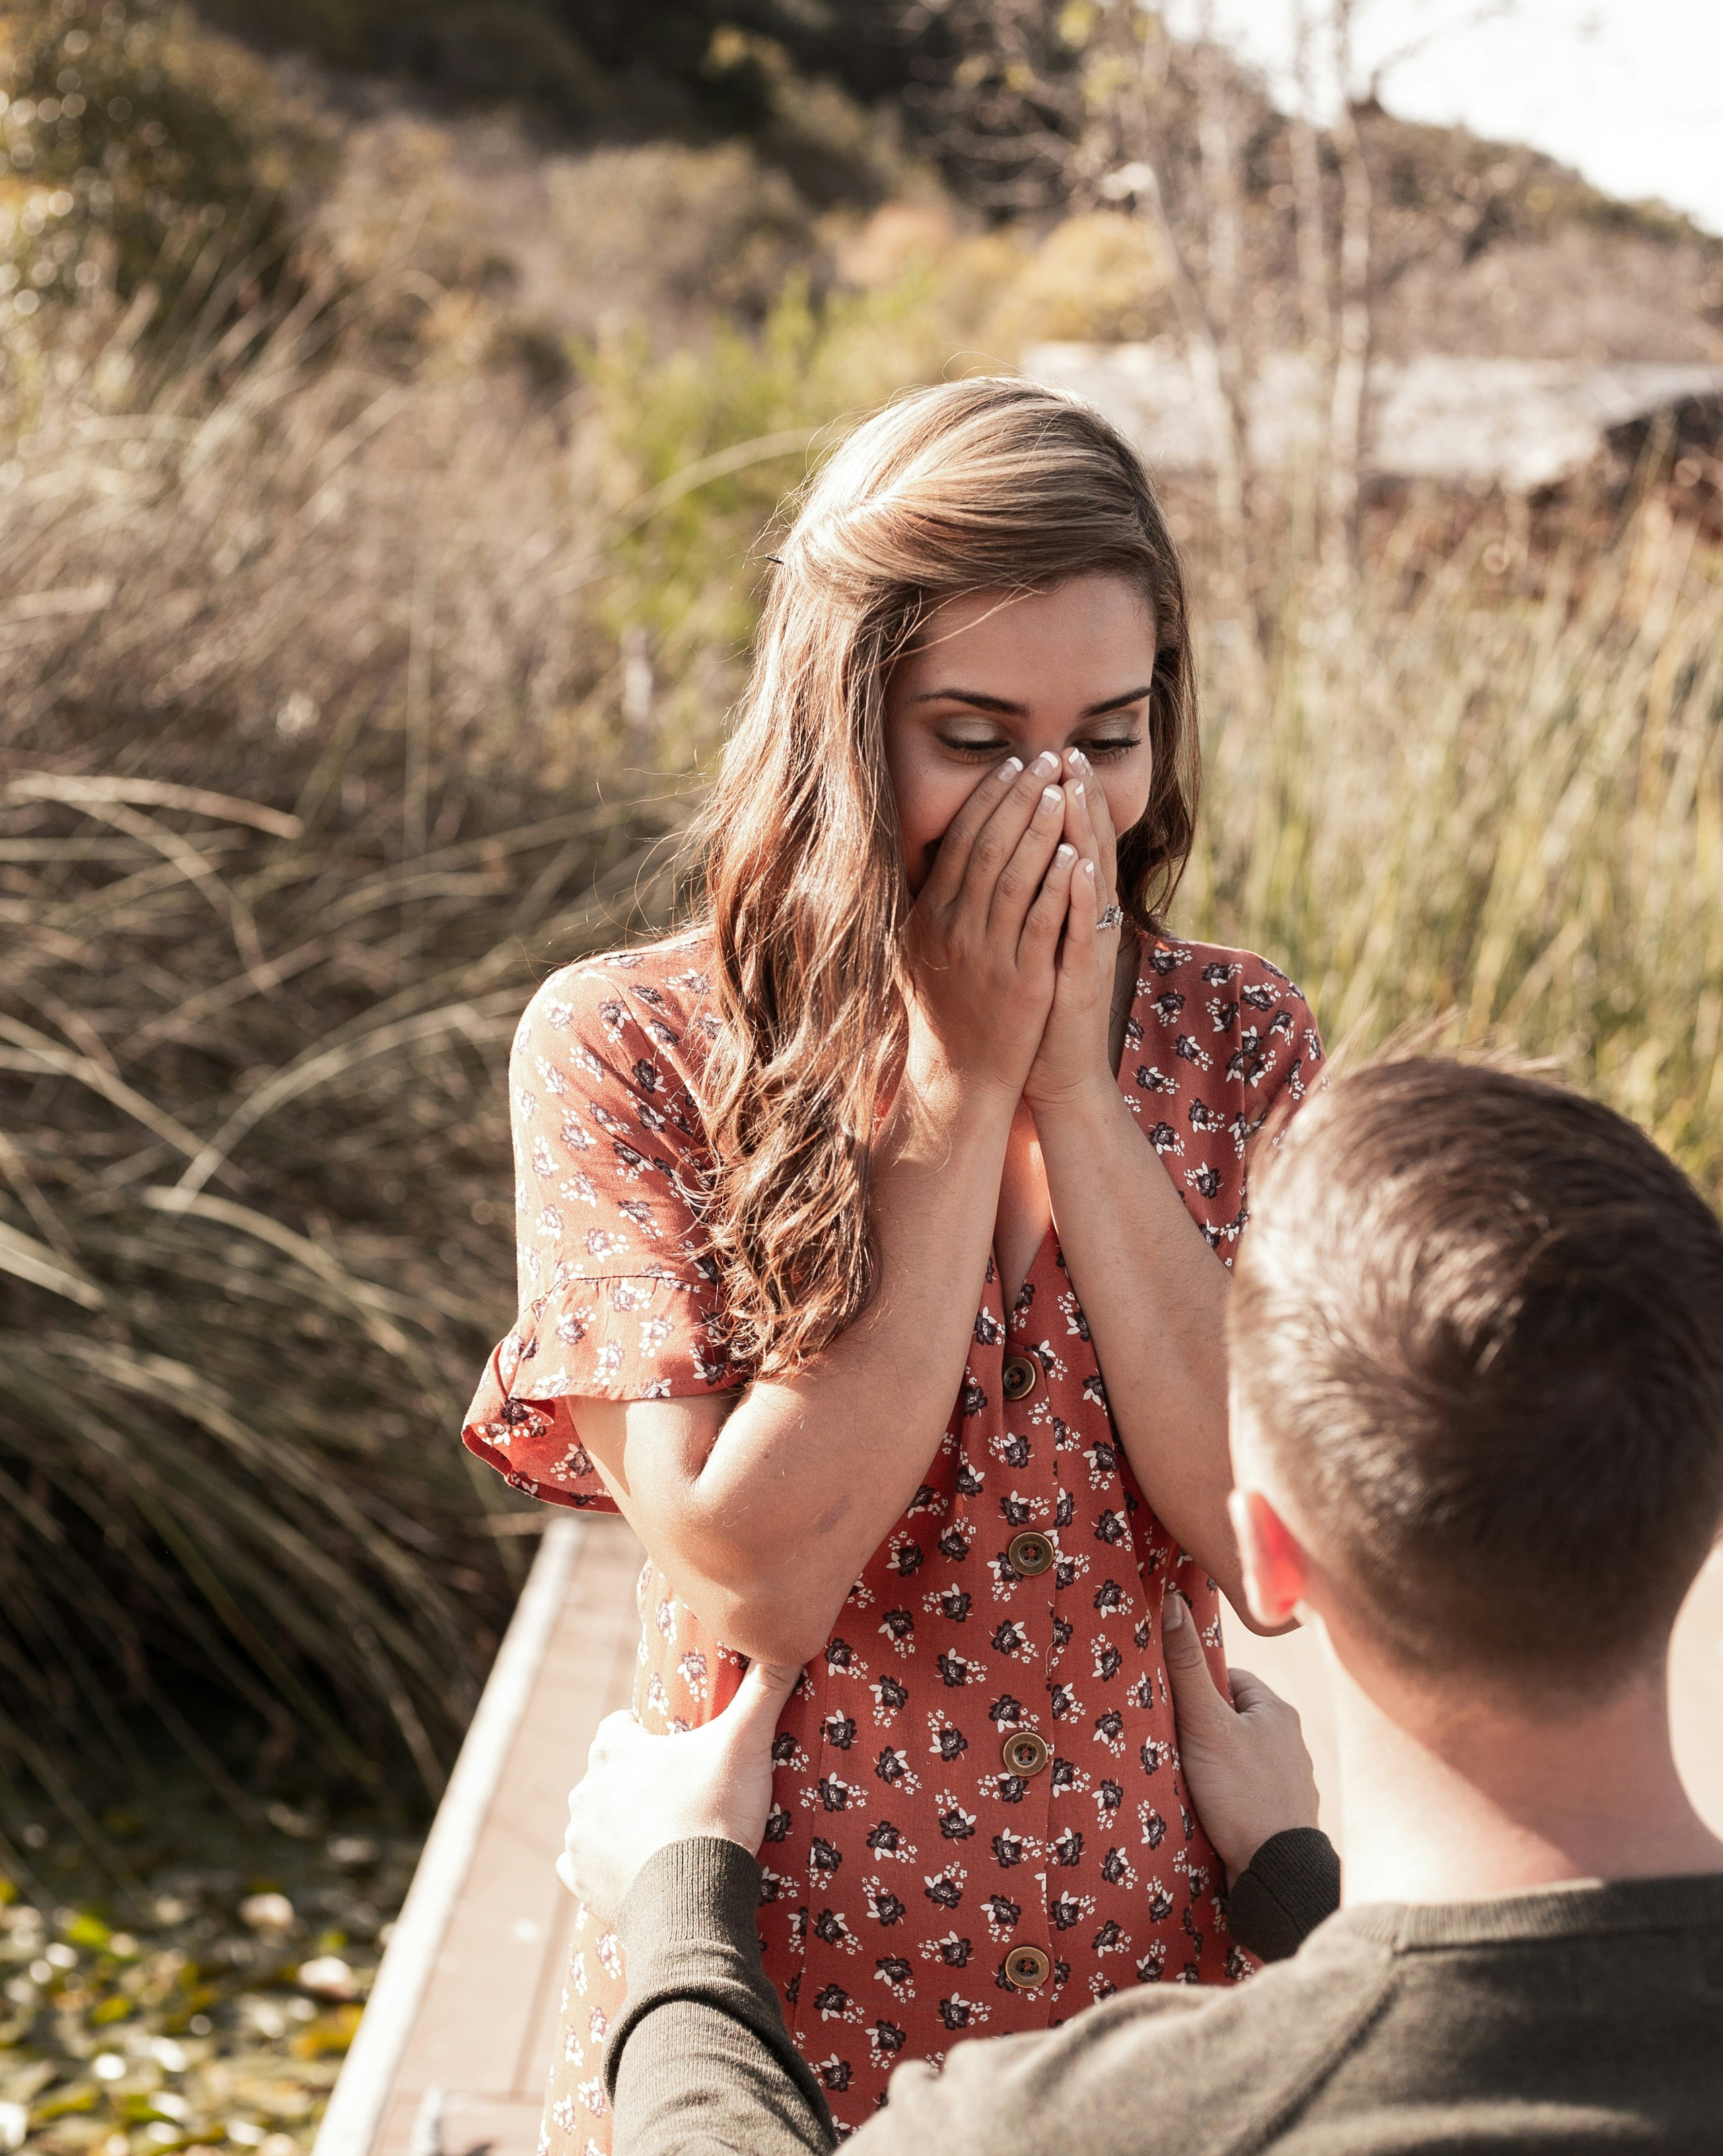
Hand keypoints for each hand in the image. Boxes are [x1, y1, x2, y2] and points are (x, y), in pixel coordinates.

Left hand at [556, 1660, 802, 1917]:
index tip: (671, 1750)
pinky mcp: (578, 1880)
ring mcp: (579, 1837)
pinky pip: (579, 1866)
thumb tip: (790, 1639)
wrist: (692, 1901)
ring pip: (592, 1818)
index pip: (617, 1726)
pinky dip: (601, 1866)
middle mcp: (586, 1788)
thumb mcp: (746, 1744)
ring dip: (616, 1823)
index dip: (642, 1735)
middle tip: (675, 1796)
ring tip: (659, 1837)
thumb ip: (765, 1690)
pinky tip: (633, 1870)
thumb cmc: (715, 1813)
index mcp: (615, 1750)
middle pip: (605, 1773)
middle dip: (631, 1780)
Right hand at [904, 750, 1082, 1099]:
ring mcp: (988, 954)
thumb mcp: (918, 951)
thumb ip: (926, 903)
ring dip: (1041, 828)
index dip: (987, 799)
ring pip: (1016, 876)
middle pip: (989, 847)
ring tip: (1062, 790)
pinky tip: (1075, 853)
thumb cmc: (942, 1012)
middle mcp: (955, 929)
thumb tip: (929, 853)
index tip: (1012, 765)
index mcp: (930, 916)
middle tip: (1046, 759)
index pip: (960, 841)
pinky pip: (1042, 922)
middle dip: (1020, 798)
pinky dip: (1059, 885)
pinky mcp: (1022, 980)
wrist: (958, 1078)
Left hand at [1023, 750, 1124, 1111]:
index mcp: (1073, 910)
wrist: (1055, 1073)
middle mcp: (1087, 922)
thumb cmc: (1037, 1008)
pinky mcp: (1079, 978)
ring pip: (1089, 879)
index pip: (1073, 840)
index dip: (1066, 797)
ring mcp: (1086, 948)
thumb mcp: (1031, 943)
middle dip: (1078, 798)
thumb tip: (1011, 856)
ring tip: (1074, 787)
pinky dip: (1079, 895)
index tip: (1053, 753)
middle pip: (1088, 846)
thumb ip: (1029, 900)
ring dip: (1083, 832)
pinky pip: (1081, 929)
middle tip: (1069, 752)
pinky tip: (1076, 862)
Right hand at [1162, 1589, 1319, 1882]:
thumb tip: (1172, 1601)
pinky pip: (1245, 1792)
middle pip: (1231, 1720)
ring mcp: (1288, 1782)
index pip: (1228, 1680)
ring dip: (1213, 1766)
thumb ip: (1186, 1667)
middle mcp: (1290, 1743)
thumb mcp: (1206, 1724)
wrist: (1277, 1876)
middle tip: (1171, 1744)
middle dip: (1202, 1730)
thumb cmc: (1244, 1794)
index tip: (1171, 1707)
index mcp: (1277, 1712)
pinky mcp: (1280, 1816)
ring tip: (1186, 1781)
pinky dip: (1226, 1797)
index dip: (1195, 1690)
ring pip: (1238, 1759)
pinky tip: (1209, 1810)